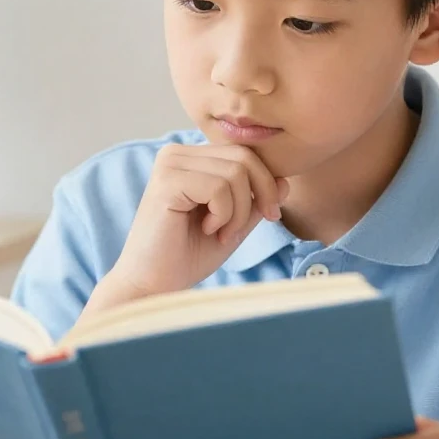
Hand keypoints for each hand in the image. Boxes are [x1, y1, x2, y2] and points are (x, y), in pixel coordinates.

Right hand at [106, 143, 289, 297]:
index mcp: (190, 158)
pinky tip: (207, 230)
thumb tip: (286, 180)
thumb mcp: (233, 224)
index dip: (267, 182)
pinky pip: (219, 188)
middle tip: (241, 230)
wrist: (153, 285)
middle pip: (244, 157)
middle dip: (258, 196)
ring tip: (219, 233)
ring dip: (238, 212)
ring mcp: (169, 164)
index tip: (268, 216)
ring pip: (236, 172)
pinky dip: (224, 215)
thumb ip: (255, 201)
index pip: (245, 152)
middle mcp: (176, 153)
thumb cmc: (186, 257)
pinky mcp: (167, 181)